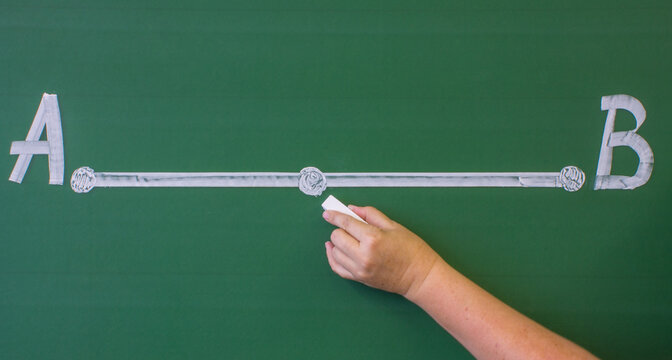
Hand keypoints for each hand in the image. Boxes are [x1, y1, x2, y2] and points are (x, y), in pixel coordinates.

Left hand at [323, 205, 439, 297]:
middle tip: (349, 227)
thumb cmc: (412, 250)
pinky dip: (333, 258)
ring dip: (337, 243)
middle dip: (340, 229)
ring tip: (348, 239)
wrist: (420, 277)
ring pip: (334, 252)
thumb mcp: (394, 226)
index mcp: (373, 238)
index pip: (346, 224)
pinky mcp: (359, 279)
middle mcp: (363, 255)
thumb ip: (370, 215)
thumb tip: (352, 209)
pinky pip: (337, 268)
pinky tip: (335, 250)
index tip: (328, 213)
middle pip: (337, 237)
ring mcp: (360, 269)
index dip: (334, 216)